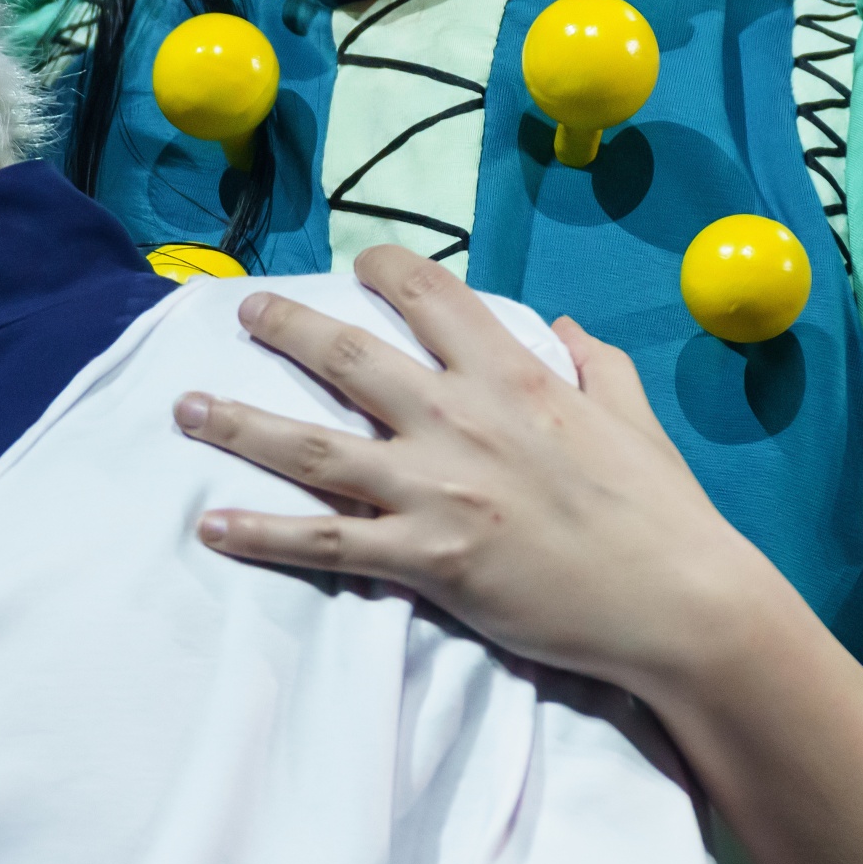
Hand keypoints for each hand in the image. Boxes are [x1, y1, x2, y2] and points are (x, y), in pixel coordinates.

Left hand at [171, 245, 782, 692]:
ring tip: (185, 407)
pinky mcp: (427, 560)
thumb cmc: (662, 511)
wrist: (678, 602)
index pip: (432, 299)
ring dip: (240, 423)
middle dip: (284, 326)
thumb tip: (564, 326)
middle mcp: (463, 419)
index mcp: (515, 375)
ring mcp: (438, 490)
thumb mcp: (632, 415)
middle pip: (349, 357)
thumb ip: (595, 362)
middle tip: (240, 311)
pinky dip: (263, 533)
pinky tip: (214, 525)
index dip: (384, 271)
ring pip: (314, 446)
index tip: (355, 262)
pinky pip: (325, 542)